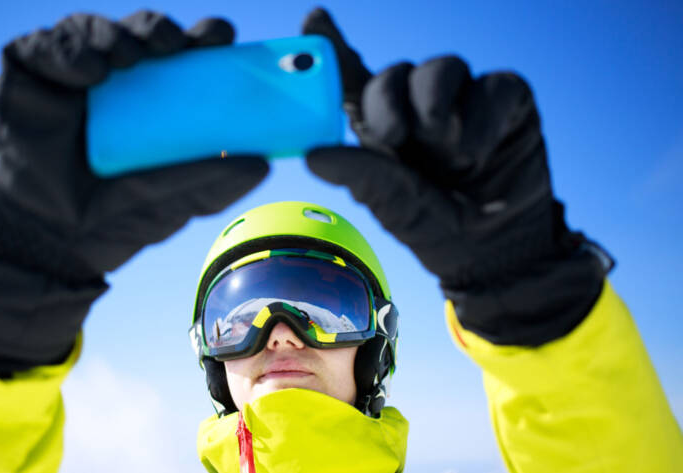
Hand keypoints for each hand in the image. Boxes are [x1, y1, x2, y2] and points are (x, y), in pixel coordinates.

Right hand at [0, 12, 267, 373]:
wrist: (50, 244)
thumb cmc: (113, 221)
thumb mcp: (173, 202)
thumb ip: (212, 183)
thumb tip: (264, 164)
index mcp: (155, 103)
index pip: (183, 57)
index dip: (203, 40)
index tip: (221, 39)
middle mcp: (115, 83)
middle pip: (141, 35)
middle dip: (160, 28)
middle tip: (176, 42)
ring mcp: (69, 76)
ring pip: (94, 31)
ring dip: (115, 34)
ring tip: (128, 57)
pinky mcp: (27, 76)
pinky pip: (43, 46)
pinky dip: (67, 50)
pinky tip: (90, 72)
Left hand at [302, 9, 609, 344]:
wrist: (495, 253)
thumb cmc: (435, 227)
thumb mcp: (392, 204)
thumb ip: (358, 173)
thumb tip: (312, 155)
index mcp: (381, 127)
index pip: (355, 77)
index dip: (335, 45)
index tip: (315, 17)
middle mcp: (418, 107)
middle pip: (394, 72)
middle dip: (388, 100)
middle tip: (393, 137)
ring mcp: (465, 101)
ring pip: (442, 68)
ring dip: (436, 104)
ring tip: (445, 147)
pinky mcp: (508, 101)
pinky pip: (495, 84)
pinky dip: (484, 117)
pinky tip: (477, 152)